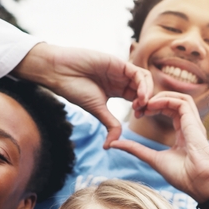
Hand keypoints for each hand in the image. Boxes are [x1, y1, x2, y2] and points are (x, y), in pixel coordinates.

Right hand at [13, 43, 152, 147]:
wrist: (60, 71)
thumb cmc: (75, 89)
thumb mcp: (97, 110)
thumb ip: (110, 124)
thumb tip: (110, 146)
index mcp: (117, 90)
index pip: (138, 98)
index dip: (143, 108)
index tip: (138, 117)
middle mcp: (121, 80)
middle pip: (145, 88)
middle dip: (148, 101)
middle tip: (142, 112)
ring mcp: (120, 70)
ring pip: (145, 79)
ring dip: (148, 93)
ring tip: (140, 105)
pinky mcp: (119, 62)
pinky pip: (138, 72)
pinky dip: (143, 85)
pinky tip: (139, 96)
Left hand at [110, 92, 208, 201]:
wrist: (198, 183)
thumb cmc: (182, 176)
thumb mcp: (152, 158)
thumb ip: (135, 149)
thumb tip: (113, 144)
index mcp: (183, 134)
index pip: (170, 110)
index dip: (153, 108)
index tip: (137, 113)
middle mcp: (190, 126)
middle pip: (174, 101)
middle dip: (154, 99)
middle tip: (137, 106)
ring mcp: (193, 123)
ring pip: (180, 98)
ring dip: (160, 96)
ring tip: (144, 104)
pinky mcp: (194, 122)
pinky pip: (182, 102)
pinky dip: (166, 99)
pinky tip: (152, 105)